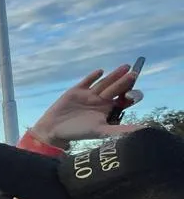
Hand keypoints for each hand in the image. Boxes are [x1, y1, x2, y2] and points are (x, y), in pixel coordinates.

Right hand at [30, 66, 144, 147]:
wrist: (54, 129)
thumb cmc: (79, 132)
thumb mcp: (102, 131)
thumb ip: (122, 130)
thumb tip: (143, 131)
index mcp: (108, 110)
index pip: (122, 100)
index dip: (130, 95)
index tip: (133, 94)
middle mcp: (100, 101)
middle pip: (116, 89)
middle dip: (125, 81)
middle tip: (135, 73)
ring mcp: (89, 95)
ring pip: (104, 83)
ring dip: (114, 75)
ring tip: (125, 67)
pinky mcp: (76, 91)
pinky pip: (87, 81)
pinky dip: (93, 76)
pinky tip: (100, 71)